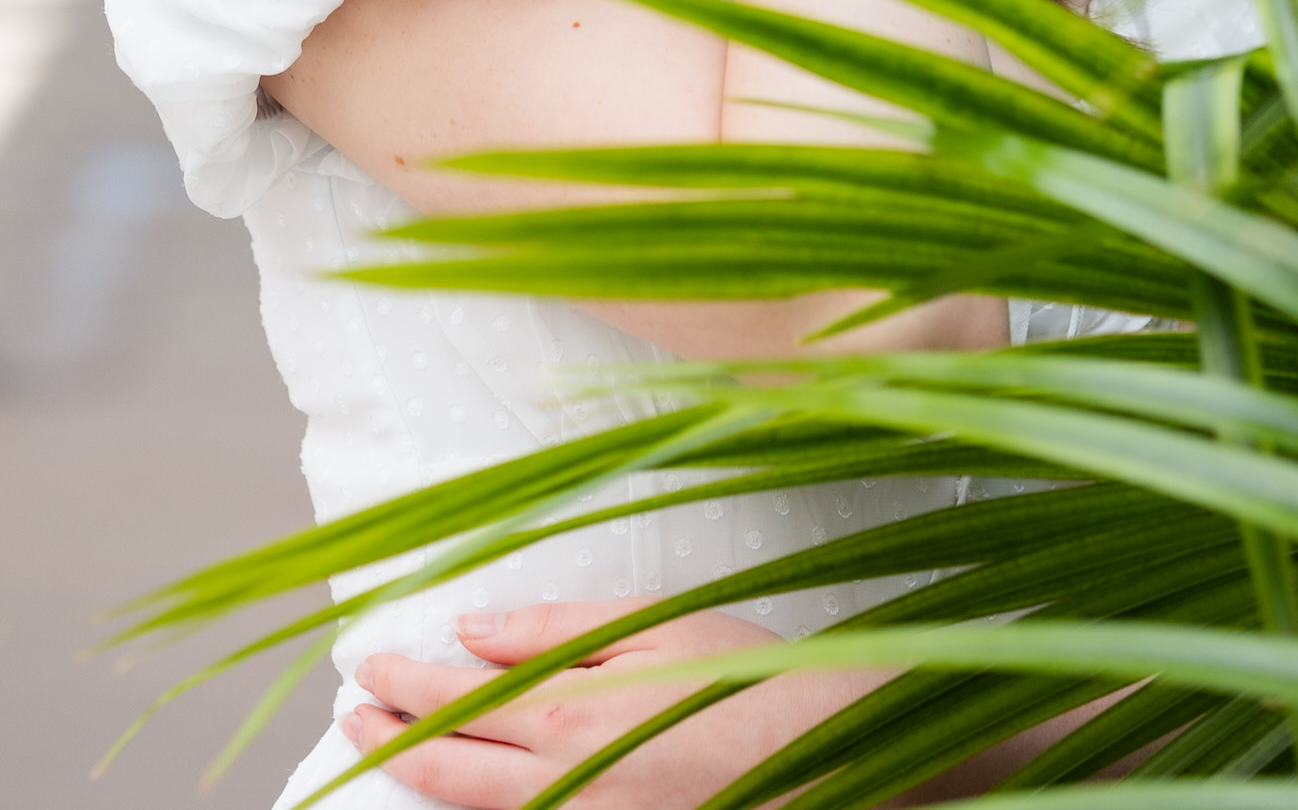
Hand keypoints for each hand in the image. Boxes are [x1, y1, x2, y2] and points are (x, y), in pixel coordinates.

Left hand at [344, 602, 873, 807]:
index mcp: (571, 719)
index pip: (452, 702)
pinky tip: (472, 786)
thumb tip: (468, 632)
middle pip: (444, 772)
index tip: (362, 662)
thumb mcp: (651, 625)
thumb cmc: (746, 677)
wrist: (830, 754)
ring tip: (386, 746)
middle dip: (386, 738)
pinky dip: (483, 808)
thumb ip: (552, 629)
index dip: (398, 681)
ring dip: (424, 778)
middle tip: (349, 713)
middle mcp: (564, 792)